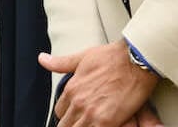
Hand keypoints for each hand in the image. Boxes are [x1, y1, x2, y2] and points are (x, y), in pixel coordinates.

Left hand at [39, 41, 158, 126]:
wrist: (135, 60)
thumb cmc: (113, 57)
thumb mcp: (83, 57)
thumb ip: (61, 63)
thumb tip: (42, 59)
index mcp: (72, 88)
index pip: (59, 111)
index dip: (67, 113)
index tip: (76, 113)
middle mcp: (78, 102)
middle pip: (65, 125)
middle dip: (72, 124)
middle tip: (84, 120)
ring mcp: (90, 113)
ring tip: (92, 122)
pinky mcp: (106, 122)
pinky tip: (99, 125)